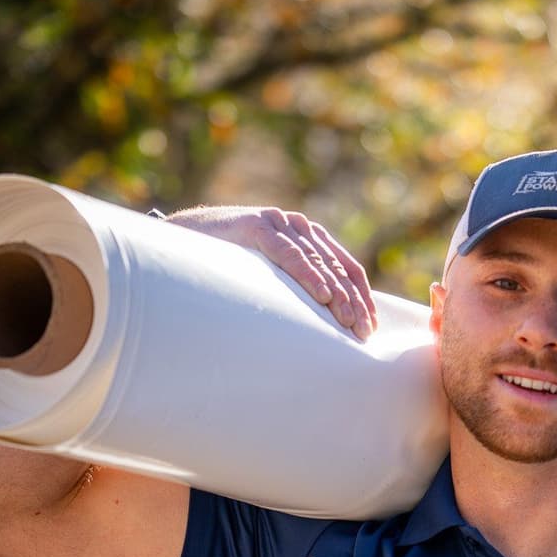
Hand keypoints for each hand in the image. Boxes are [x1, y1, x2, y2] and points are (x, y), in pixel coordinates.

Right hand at [162, 205, 376, 340]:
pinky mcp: (259, 227)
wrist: (186, 239)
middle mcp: (300, 227)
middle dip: (353, 302)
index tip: (371, 327)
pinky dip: (307, 274)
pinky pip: (289, 254)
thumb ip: (299, 287)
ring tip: (348, 321)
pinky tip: (322, 296)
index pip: (348, 268)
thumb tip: (328, 324)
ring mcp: (280, 224)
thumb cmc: (231, 265)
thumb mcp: (273, 276)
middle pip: (338, 268)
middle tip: (362, 332)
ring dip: (336, 294)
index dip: (362, 297)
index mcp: (310, 238)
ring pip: (318, 262)